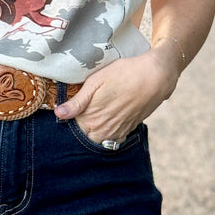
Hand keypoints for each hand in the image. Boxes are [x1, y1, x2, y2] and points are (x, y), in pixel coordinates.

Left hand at [55, 46, 179, 145]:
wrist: (155, 77)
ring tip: (96, 116)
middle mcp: (103, 128)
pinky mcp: (128, 129)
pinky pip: (113, 140)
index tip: (71, 109)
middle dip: (81, 129)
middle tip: (82, 112)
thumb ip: (77, 101)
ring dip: (94, 133)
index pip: (72, 127)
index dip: (70, 118)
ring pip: (99, 140)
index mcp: (91, 117)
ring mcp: (117, 131)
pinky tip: (108, 122)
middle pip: (85, 137)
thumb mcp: (96, 81)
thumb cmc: (124, 74)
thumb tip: (59, 114)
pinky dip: (108, 135)